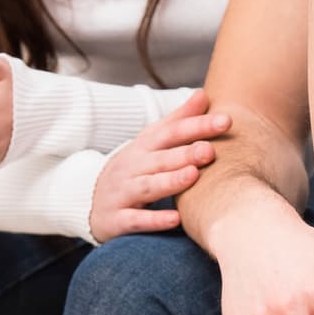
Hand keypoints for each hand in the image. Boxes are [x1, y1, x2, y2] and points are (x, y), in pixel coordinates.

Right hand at [89, 90, 230, 242]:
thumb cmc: (133, 169)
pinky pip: (136, 219)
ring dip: (171, 181)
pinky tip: (176, 219)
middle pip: (161, 158)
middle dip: (186, 153)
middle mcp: (133, 167)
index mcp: (144, 146)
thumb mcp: (150, 142)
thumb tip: (203, 94)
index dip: (197, 125)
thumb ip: (177, 120)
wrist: (88, 199)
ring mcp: (123, 193)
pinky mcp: (118, 219)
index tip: (226, 120)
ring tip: (194, 175)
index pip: (171, 132)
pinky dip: (155, 219)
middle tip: (211, 150)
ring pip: (148, 186)